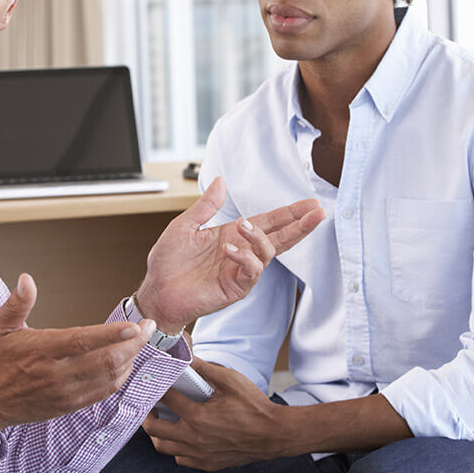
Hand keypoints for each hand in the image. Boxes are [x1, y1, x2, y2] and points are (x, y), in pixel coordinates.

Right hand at [0, 273, 153, 432]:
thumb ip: (16, 302)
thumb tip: (26, 279)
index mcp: (41, 351)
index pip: (82, 342)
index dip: (110, 335)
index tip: (134, 325)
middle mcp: (56, 374)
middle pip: (105, 362)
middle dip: (133, 344)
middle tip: (149, 328)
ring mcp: (65, 393)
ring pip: (109, 379)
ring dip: (131, 360)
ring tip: (140, 341)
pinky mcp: (70, 405)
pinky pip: (103, 393)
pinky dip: (120, 377)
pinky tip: (126, 362)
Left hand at [137, 177, 323, 332]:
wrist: (157, 291)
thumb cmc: (168, 262)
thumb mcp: (185, 226)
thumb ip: (206, 206)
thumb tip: (222, 181)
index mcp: (233, 235)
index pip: (268, 222)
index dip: (290, 213)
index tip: (311, 204)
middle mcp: (242, 252)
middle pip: (279, 237)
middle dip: (299, 225)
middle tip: (317, 212)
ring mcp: (240, 271)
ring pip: (267, 252)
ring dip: (260, 237)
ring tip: (243, 225)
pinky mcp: (235, 288)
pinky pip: (251, 272)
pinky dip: (245, 258)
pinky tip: (231, 249)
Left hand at [142, 357, 282, 470]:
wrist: (274, 434)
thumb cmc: (254, 407)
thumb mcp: (230, 381)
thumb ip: (205, 368)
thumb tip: (186, 356)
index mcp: (197, 416)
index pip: (165, 399)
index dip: (156, 387)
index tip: (153, 381)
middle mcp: (194, 438)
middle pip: (154, 428)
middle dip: (148, 413)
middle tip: (152, 404)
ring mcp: (199, 453)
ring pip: (164, 447)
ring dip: (158, 433)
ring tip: (163, 420)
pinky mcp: (207, 463)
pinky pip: (180, 458)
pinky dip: (176, 448)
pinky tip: (182, 436)